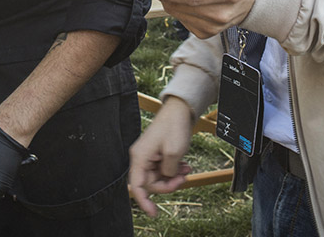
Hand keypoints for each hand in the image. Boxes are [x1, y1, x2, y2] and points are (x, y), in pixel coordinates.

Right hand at [128, 97, 193, 216]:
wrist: (180, 110)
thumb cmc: (174, 127)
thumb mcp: (174, 153)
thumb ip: (168, 171)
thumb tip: (167, 177)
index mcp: (140, 157)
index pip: (137, 186)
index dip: (144, 202)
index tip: (153, 213)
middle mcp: (141, 158)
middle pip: (150, 183)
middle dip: (168, 185)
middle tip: (183, 179)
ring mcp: (149, 156)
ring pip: (159, 177)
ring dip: (174, 177)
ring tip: (187, 169)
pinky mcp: (157, 155)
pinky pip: (164, 170)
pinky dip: (175, 170)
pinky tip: (185, 166)